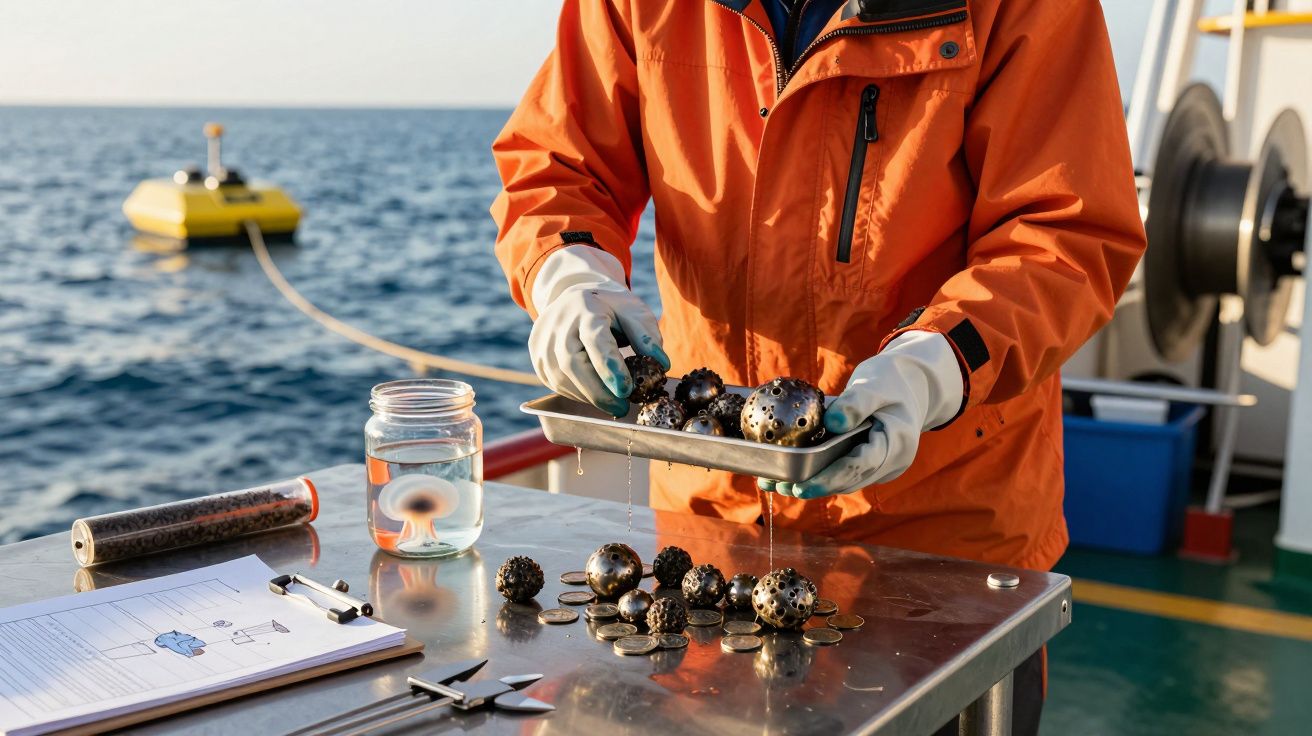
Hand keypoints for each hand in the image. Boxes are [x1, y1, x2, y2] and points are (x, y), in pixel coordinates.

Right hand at [529, 245, 668, 415]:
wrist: (574, 298)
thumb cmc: (610, 308)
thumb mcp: (633, 311)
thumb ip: (647, 335)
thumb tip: (661, 364)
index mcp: (585, 307)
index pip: (595, 339)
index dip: (609, 367)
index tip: (626, 390)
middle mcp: (559, 323)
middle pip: (572, 363)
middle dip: (598, 391)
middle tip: (622, 407)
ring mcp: (543, 341)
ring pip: (561, 378)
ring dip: (588, 396)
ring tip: (611, 400)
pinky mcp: (537, 357)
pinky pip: (555, 383)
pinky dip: (577, 394)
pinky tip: (593, 393)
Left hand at [759, 331, 963, 498]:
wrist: (914, 385)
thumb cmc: (892, 380)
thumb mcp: (875, 383)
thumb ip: (856, 403)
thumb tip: (832, 423)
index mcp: (897, 442)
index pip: (859, 465)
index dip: (829, 478)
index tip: (802, 485)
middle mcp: (893, 462)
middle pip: (850, 480)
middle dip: (815, 486)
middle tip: (781, 487)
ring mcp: (884, 467)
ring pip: (846, 481)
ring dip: (814, 484)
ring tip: (778, 484)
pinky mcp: (872, 465)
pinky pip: (845, 473)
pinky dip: (821, 474)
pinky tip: (792, 474)